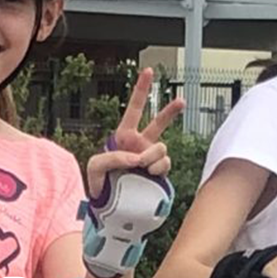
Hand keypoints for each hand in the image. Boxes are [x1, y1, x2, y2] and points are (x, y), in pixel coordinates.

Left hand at [86, 67, 182, 200]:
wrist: (111, 206)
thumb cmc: (100, 184)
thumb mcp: (95, 166)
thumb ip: (112, 157)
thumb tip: (136, 157)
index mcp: (124, 136)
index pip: (134, 109)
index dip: (141, 89)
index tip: (148, 70)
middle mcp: (141, 144)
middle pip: (159, 122)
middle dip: (170, 111)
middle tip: (181, 101)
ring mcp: (151, 158)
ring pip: (161, 147)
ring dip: (152, 155)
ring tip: (141, 166)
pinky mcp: (159, 173)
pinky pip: (165, 163)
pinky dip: (157, 168)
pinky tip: (149, 173)